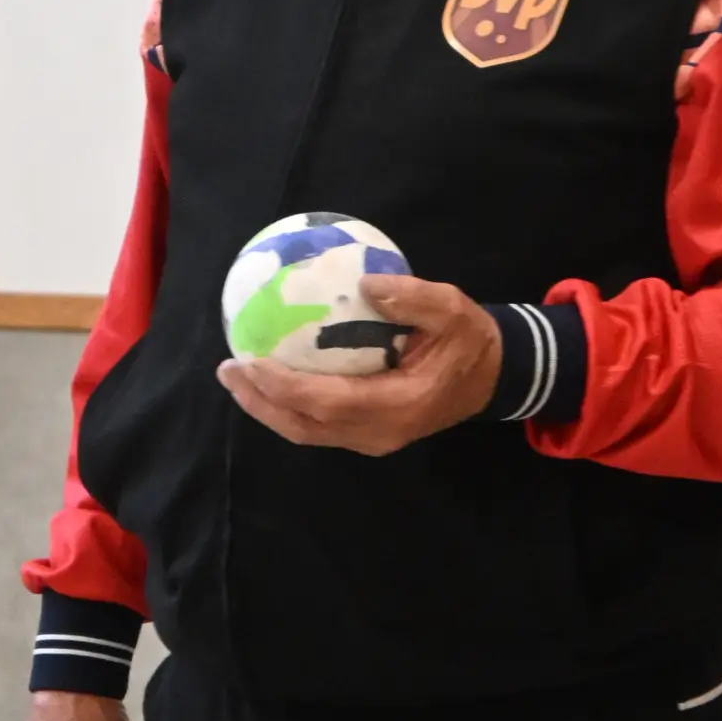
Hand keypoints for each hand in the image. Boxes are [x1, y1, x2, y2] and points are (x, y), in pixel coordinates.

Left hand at [217, 275, 501, 456]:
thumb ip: (412, 298)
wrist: (493, 376)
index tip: (250, 360)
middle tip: (228, 369)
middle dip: (261, 402)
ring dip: (268, 407)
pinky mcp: (369, 433)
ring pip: (308, 431)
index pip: (328, 403)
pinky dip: (288, 405)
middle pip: (306, 426)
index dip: (284, 387)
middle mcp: (380, 431)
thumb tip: (367, 283)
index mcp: (399, 405)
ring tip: (237, 376)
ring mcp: (374, 438)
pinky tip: (270, 378)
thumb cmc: (471, 341)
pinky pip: (318, 425)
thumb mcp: (453, 309)